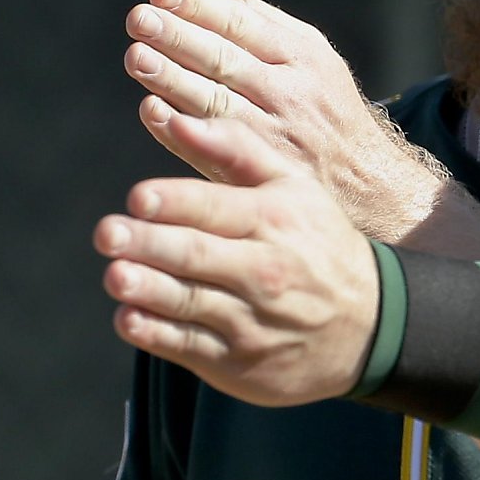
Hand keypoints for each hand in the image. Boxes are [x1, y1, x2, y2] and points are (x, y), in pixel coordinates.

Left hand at [97, 113, 380, 407]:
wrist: (371, 324)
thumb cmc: (317, 244)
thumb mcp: (295, 189)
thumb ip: (234, 150)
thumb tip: (176, 118)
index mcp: (275, 220)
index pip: (216, 207)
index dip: (175, 202)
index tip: (139, 197)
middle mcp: (264, 270)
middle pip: (196, 255)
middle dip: (149, 243)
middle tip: (108, 233)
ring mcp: (251, 319)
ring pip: (188, 302)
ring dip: (146, 290)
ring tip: (116, 275)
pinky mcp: (238, 361)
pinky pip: (187, 346)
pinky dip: (154, 333)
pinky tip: (129, 317)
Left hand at [125, 0, 446, 237]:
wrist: (369, 180)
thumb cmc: (329, 111)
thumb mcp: (320, 62)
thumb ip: (274, 30)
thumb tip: (222, 1)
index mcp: (303, 57)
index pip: (243, 24)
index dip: (200, 6)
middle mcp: (289, 92)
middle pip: (225, 59)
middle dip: (179, 37)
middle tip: (139, 18)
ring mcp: (272, 133)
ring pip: (215, 100)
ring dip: (173, 79)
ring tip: (137, 57)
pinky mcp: (258, 171)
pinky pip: (211, 147)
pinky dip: (180, 130)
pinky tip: (152, 110)